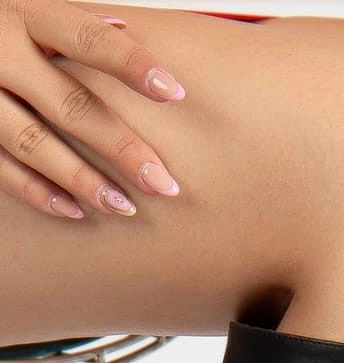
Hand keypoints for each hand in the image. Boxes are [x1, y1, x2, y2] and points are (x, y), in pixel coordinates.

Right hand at [0, 0, 184, 219]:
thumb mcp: (28, 6)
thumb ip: (73, 21)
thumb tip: (127, 29)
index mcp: (25, 14)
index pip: (85, 38)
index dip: (130, 64)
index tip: (174, 92)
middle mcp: (0, 52)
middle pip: (69, 104)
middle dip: (120, 148)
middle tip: (163, 184)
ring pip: (34, 144)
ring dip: (82, 180)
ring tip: (124, 208)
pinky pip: (1, 168)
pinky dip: (38, 192)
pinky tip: (75, 210)